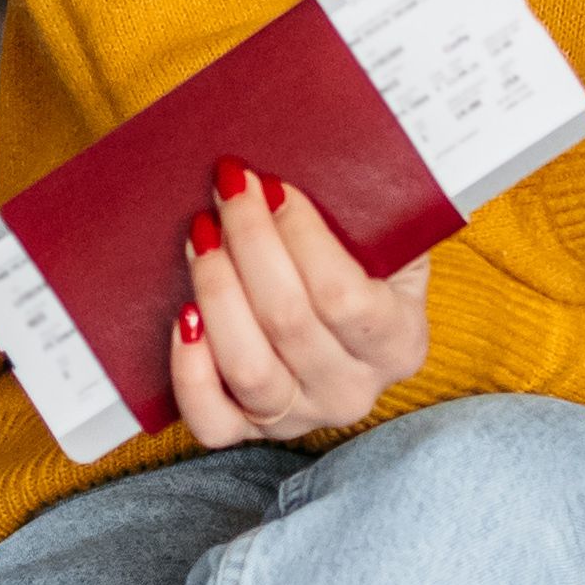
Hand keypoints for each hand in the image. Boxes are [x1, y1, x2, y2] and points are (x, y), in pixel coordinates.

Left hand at [165, 167, 433, 448]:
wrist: (351, 334)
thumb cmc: (365, 272)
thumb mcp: (391, 245)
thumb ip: (374, 212)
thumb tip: (330, 151)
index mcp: (400, 343)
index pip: (343, 294)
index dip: (299, 235)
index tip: (272, 185)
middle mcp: (353, 390)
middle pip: (287, 319)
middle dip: (248, 241)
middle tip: (226, 190)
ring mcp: (301, 418)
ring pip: (247, 366)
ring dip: (216, 289)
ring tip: (201, 235)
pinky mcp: (250, 433)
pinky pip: (210, 419)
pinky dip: (189, 369)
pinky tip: (183, 315)